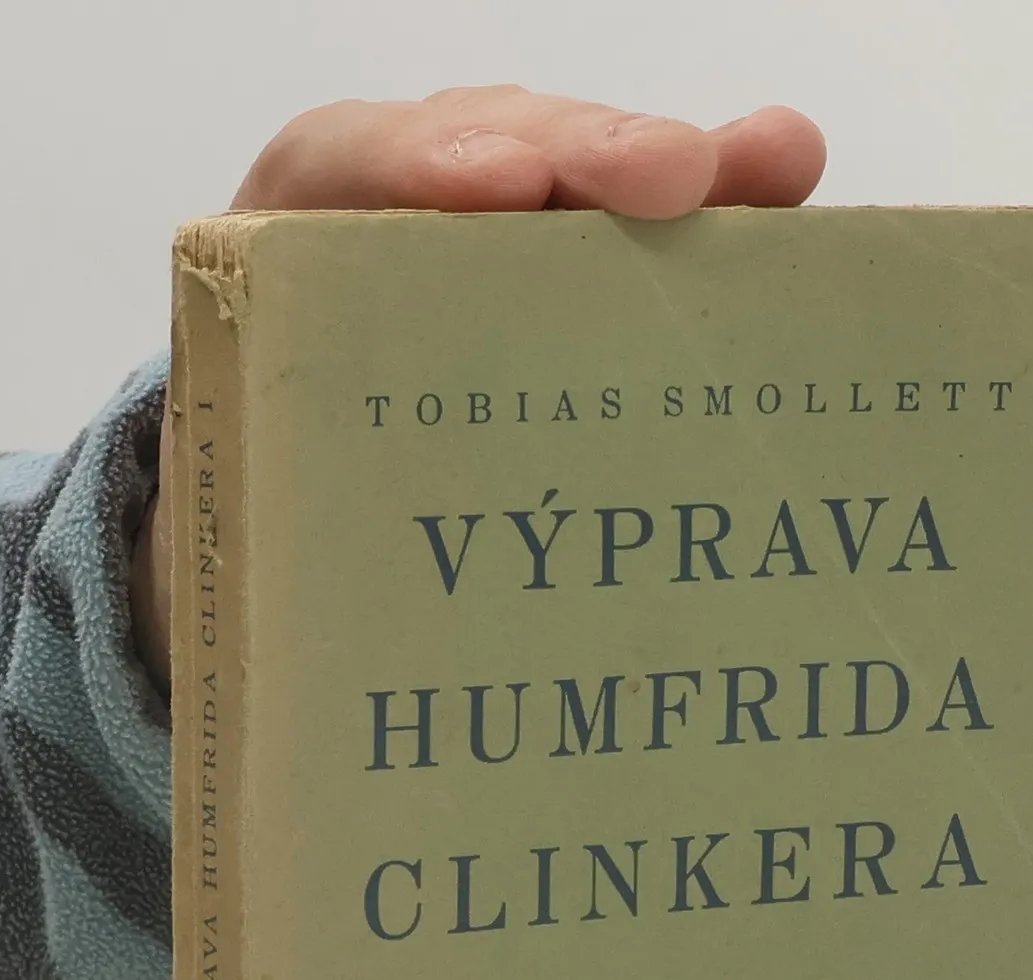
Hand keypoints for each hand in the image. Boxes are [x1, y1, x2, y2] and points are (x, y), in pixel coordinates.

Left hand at [130, 88, 827, 690]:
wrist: (273, 532)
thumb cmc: (268, 550)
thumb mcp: (243, 563)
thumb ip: (254, 582)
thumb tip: (315, 778)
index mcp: (284, 284)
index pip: (336, 176)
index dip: (412, 166)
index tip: (489, 188)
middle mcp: (392, 234)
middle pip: (492, 149)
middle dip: (581, 155)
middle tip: (670, 178)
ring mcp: (490, 248)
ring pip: (580, 177)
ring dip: (683, 170)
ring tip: (773, 162)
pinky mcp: (566, 281)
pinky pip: (642, 231)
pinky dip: (721, 209)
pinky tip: (789, 172)